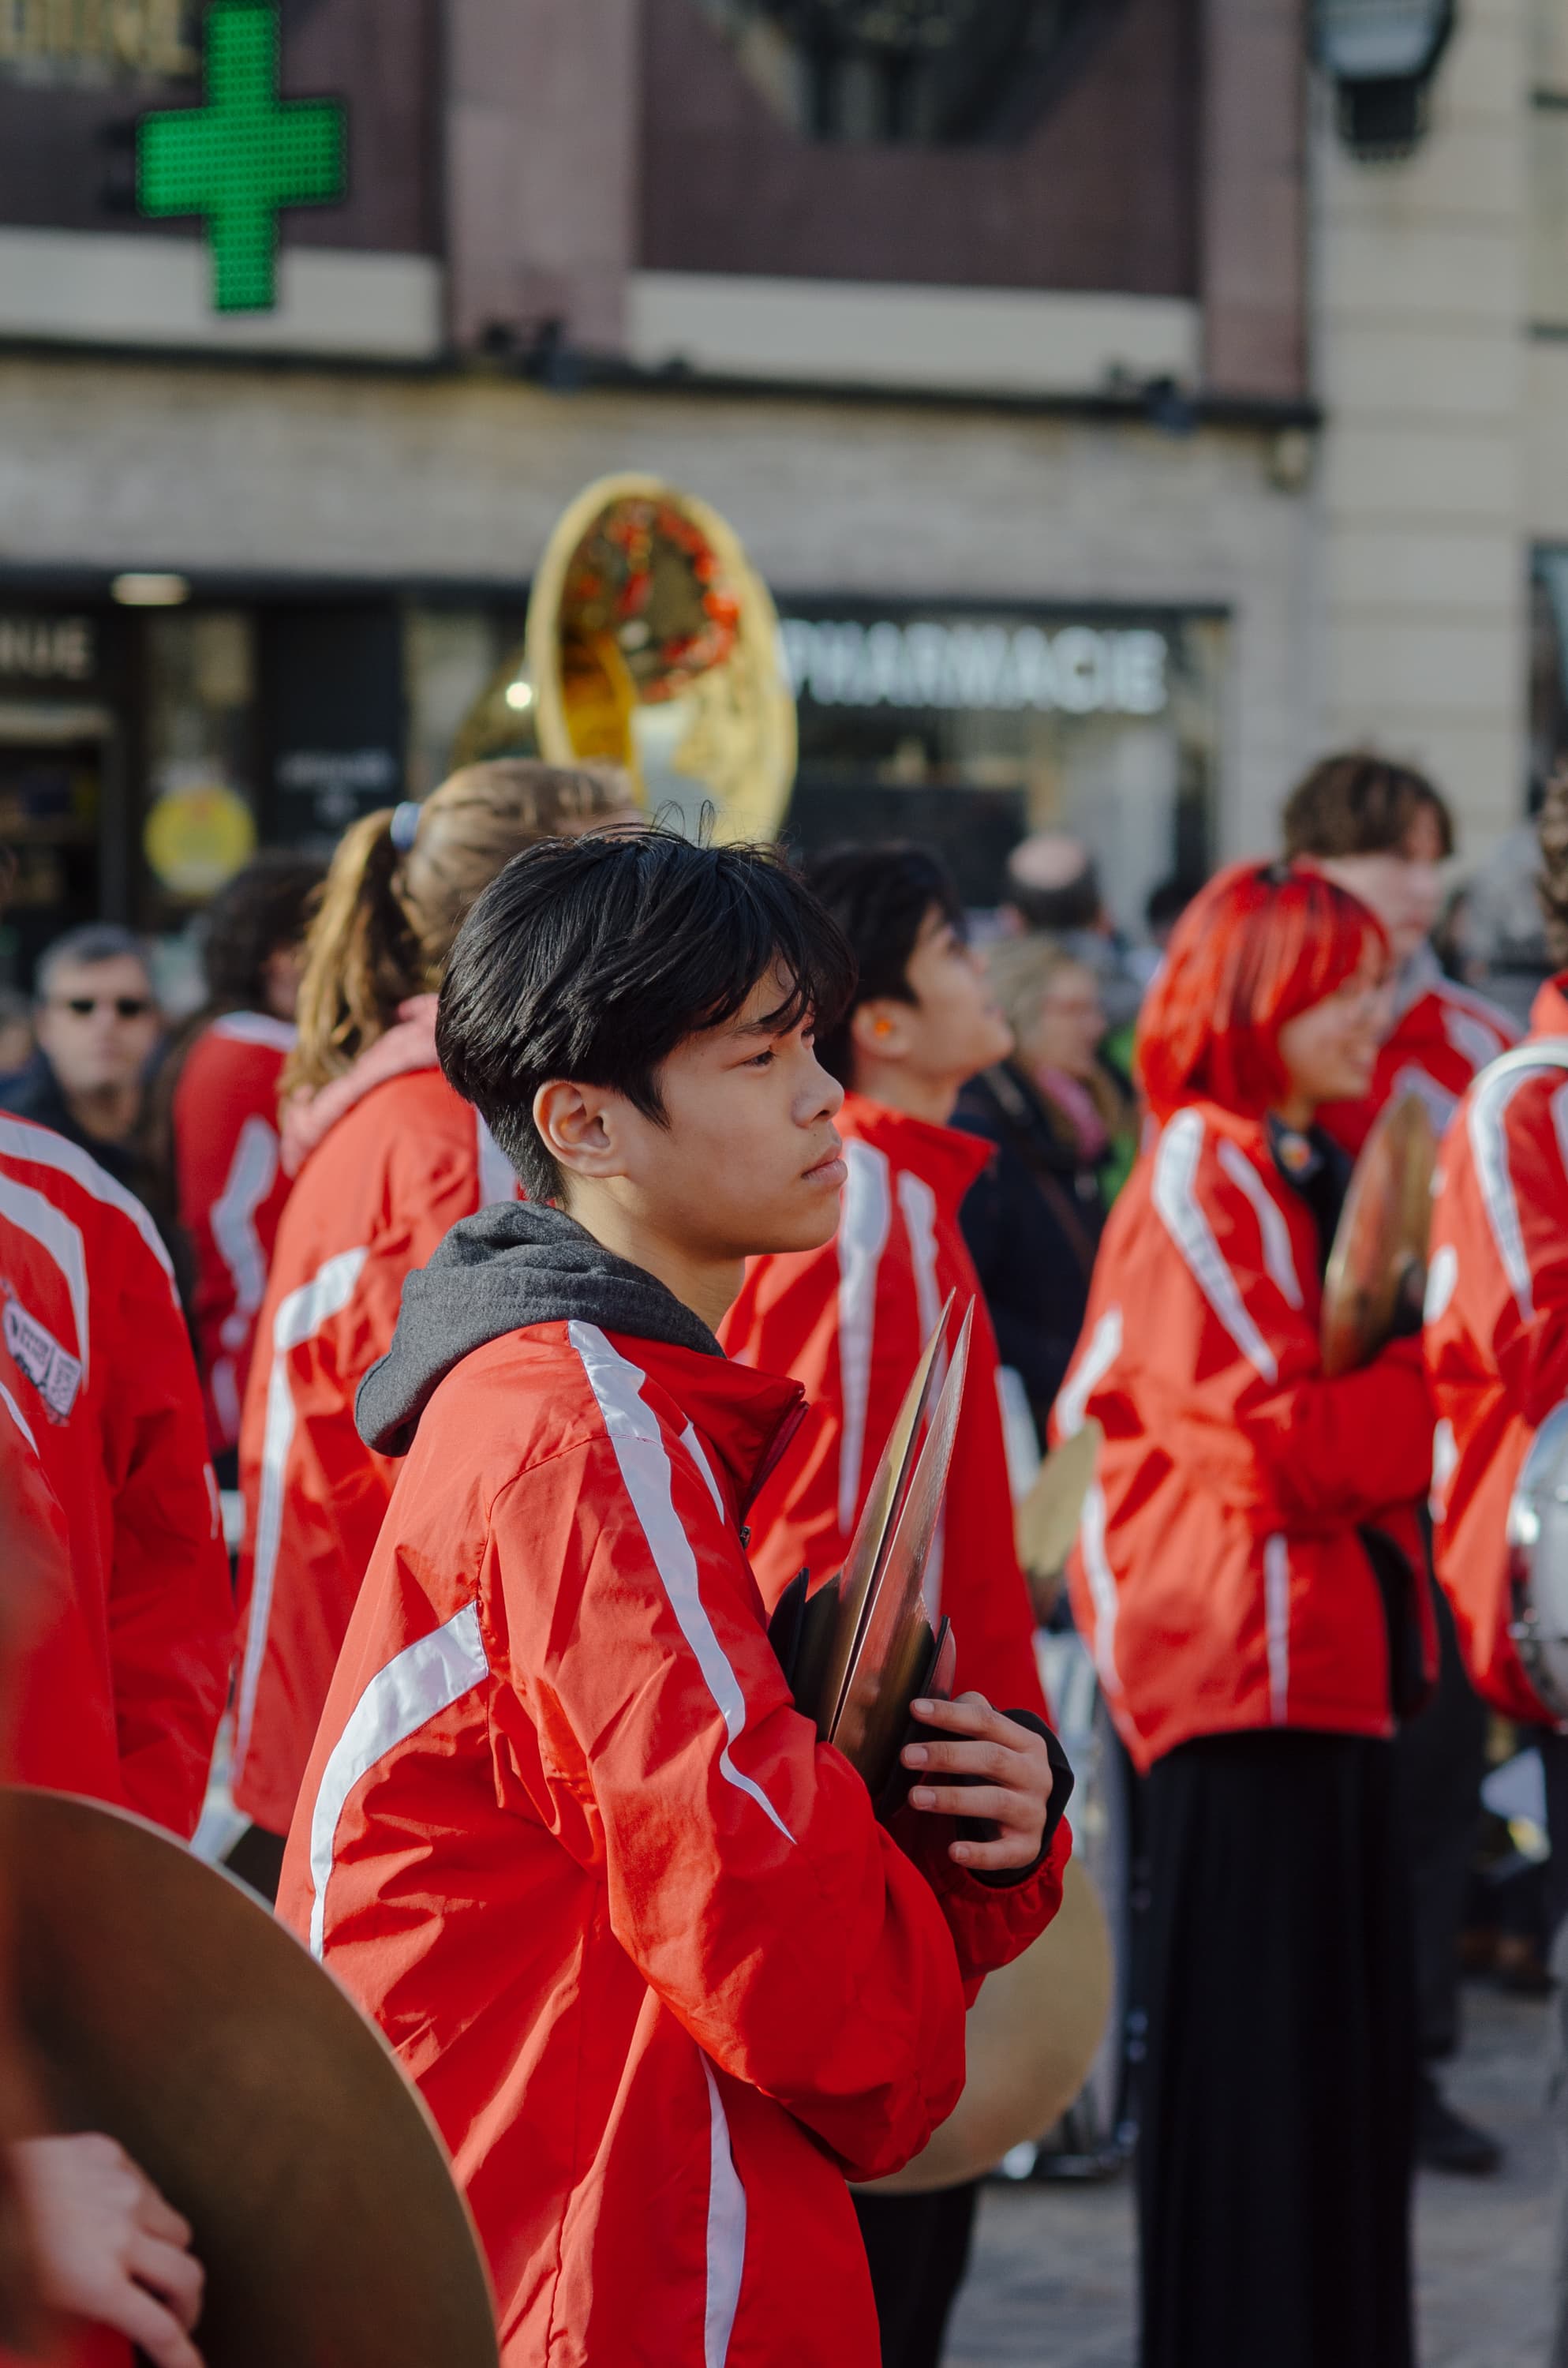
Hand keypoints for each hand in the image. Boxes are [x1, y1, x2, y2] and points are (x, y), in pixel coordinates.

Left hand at [13, 2132, 204, 2367]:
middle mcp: (121, 2235)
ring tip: (145, 2264)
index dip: (182, 2357)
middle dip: (187, 2306)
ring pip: (177, 2231)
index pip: (162, 2330)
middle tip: (174, 2317)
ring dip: (168, 2255)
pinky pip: (151, 2190)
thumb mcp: (31, 2312)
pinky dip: (144, 2211)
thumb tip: (102, 2355)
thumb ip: (73, 2336)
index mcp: (98, 2282)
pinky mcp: (116, 2157)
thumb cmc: (4, 2246)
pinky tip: (118, 2218)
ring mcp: (124, 2192)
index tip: (192, 2367)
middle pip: (188, 2278)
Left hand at [901, 1691, 1052, 1872]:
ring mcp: (1034, 1812)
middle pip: (991, 1758)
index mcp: (1026, 1742)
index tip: (914, 1708)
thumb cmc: (997, 1770)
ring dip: (953, 1799)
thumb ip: (968, 1717)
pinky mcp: (1027, 1846)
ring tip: (914, 1798)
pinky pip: (1003, 1852)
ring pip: (995, 1801)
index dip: (950, 1714)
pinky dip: (979, 1853)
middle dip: (947, 1756)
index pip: (987, 1720)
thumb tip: (925, 1703)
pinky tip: (953, 1851)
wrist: (1030, 1817)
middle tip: (907, 1756)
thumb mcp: (992, 1742)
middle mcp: (1035, 1775)